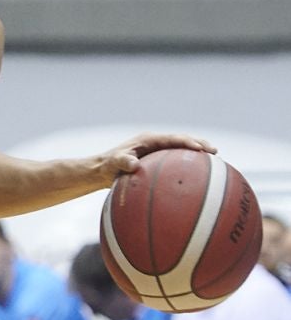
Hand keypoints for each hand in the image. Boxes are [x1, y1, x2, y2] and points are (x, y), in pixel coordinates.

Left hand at [91, 131, 216, 189]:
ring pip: (183, 151)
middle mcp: (157, 143)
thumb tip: (134, 165)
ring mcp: (159, 152)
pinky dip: (189, 167)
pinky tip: (199, 181)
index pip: (173, 138)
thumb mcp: (113, 163)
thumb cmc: (108, 166)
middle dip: (200, 144)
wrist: (103, 170)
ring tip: (216, 163)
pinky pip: (177, 163)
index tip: (200, 149)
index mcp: (149, 139)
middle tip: (215, 152)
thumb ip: (122, 162)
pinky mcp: (159, 161)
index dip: (187, 142)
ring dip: (198, 154)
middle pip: (183, 141)